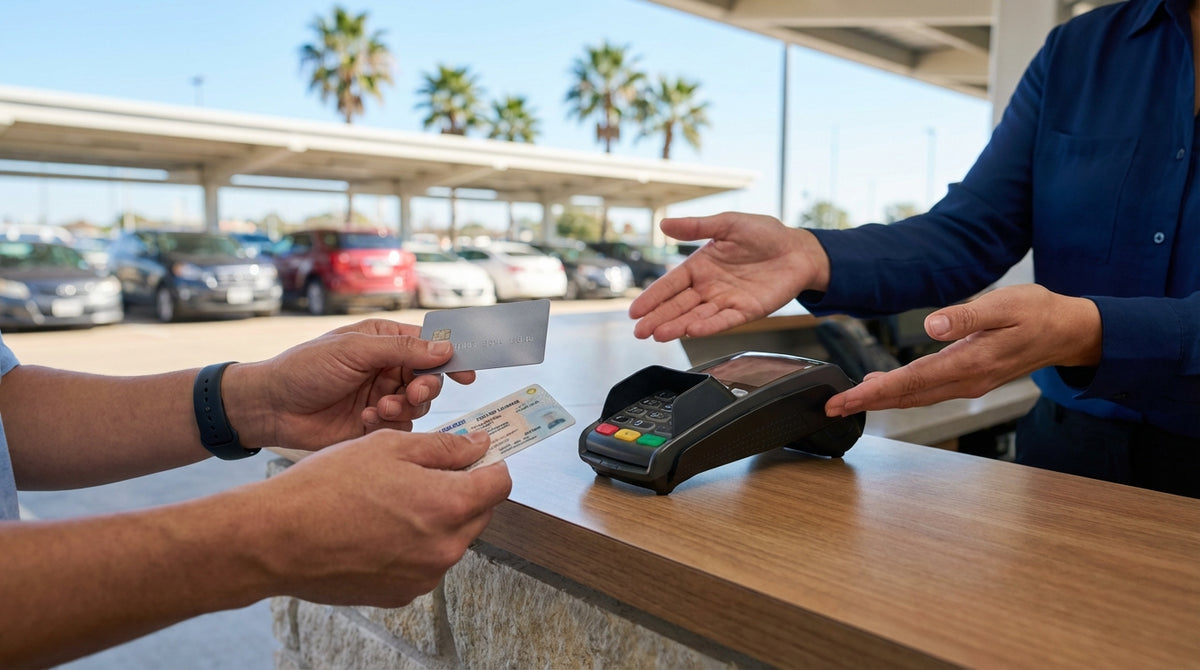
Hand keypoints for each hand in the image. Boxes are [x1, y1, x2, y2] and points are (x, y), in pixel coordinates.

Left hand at [227, 318, 475, 449]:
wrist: (271, 407)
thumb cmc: (305, 368)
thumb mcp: (354, 350)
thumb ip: (401, 350)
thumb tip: (445, 350)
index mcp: (385, 342)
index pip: (429, 346)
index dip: (450, 358)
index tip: (466, 373)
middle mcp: (387, 369)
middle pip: (429, 379)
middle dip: (425, 387)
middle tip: (412, 393)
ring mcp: (383, 397)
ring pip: (418, 406)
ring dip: (405, 407)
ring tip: (380, 408)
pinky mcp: (374, 425)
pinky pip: (401, 428)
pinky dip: (389, 424)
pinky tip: (366, 419)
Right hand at [256, 429, 511, 606]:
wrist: (276, 539)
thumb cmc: (326, 488)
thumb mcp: (390, 446)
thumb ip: (444, 447)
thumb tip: (478, 445)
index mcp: (449, 505)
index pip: (500, 483)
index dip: (489, 463)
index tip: (476, 454)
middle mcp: (445, 547)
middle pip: (478, 512)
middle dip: (462, 490)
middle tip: (425, 472)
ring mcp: (424, 576)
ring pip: (451, 539)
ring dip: (436, 518)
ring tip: (391, 501)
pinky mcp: (401, 594)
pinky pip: (424, 562)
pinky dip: (413, 545)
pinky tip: (378, 528)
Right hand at [629, 212, 828, 340]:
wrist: (798, 249)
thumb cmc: (764, 234)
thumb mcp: (727, 223)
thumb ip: (696, 227)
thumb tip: (664, 224)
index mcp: (701, 266)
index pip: (670, 284)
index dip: (652, 297)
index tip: (635, 311)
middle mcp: (709, 287)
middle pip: (678, 306)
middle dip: (658, 318)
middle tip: (640, 331)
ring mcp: (726, 301)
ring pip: (696, 317)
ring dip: (677, 326)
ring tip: (659, 335)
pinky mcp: (745, 311)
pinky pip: (724, 321)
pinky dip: (709, 326)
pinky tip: (692, 330)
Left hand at [824, 284, 1101, 415]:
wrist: (1067, 331)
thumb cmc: (1038, 313)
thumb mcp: (1006, 305)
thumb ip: (967, 316)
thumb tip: (931, 326)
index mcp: (970, 362)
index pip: (912, 381)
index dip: (876, 391)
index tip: (848, 397)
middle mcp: (966, 380)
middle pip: (908, 395)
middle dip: (868, 402)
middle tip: (833, 406)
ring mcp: (968, 383)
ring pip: (917, 396)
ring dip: (882, 399)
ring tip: (850, 399)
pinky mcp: (970, 379)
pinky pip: (928, 391)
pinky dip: (902, 392)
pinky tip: (884, 385)